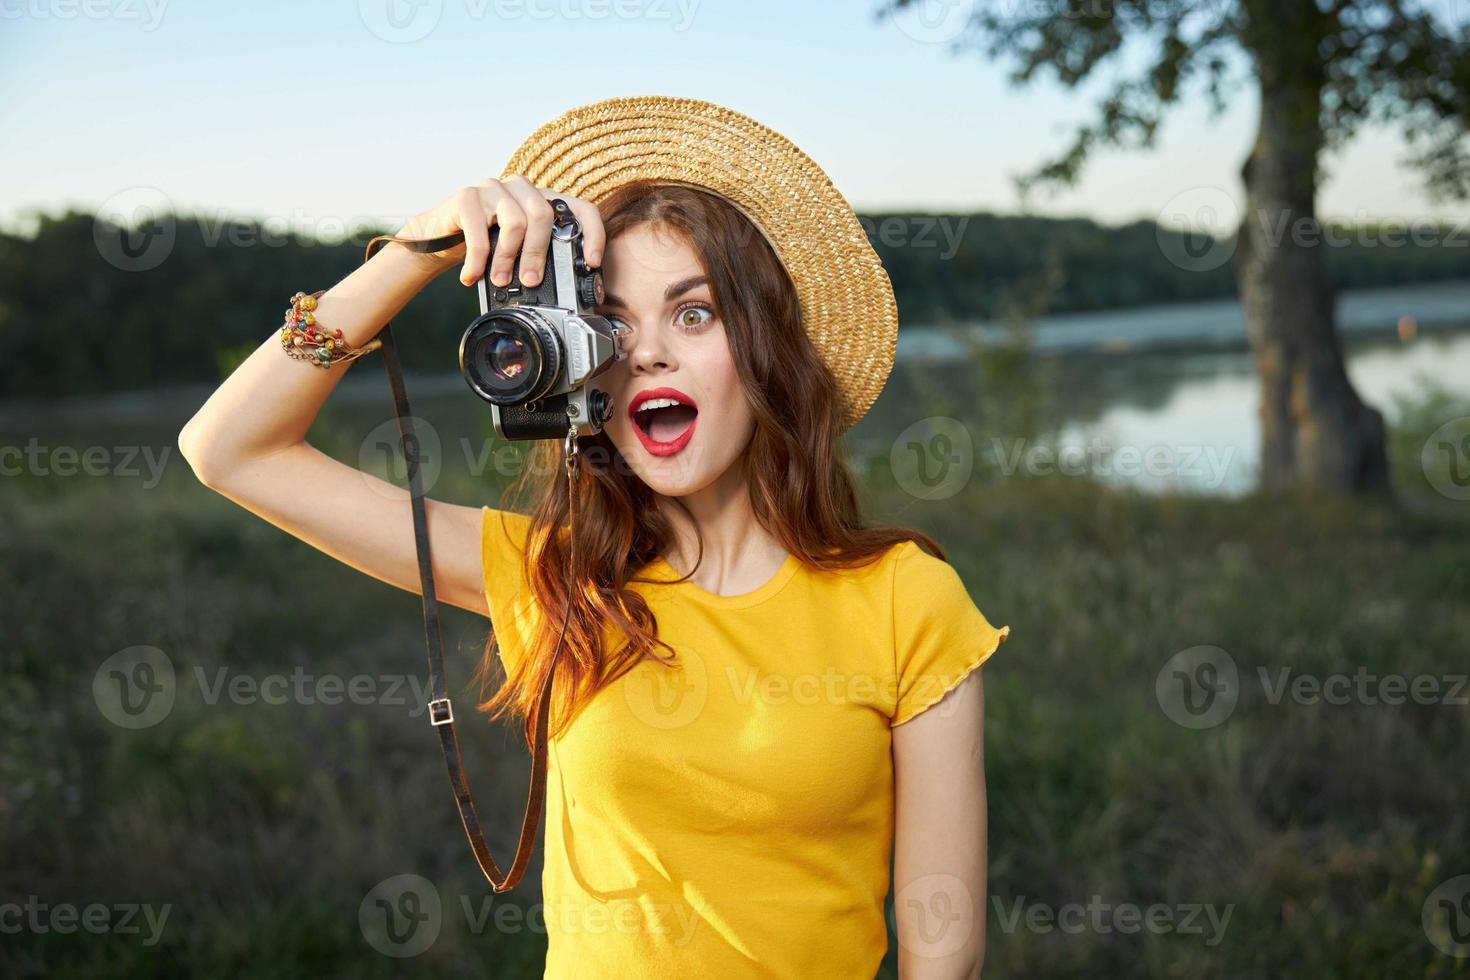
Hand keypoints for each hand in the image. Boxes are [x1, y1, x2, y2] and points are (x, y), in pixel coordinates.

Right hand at [395, 176, 605, 287]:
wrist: (439, 238)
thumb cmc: (486, 244)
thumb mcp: (519, 250)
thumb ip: (542, 255)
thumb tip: (571, 285)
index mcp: (541, 200)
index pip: (580, 207)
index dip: (592, 234)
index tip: (592, 262)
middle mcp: (521, 188)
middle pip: (543, 215)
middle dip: (538, 254)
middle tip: (531, 282)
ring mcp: (493, 187)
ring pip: (515, 222)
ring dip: (507, 259)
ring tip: (499, 280)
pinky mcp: (467, 196)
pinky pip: (480, 232)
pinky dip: (478, 260)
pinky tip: (472, 275)